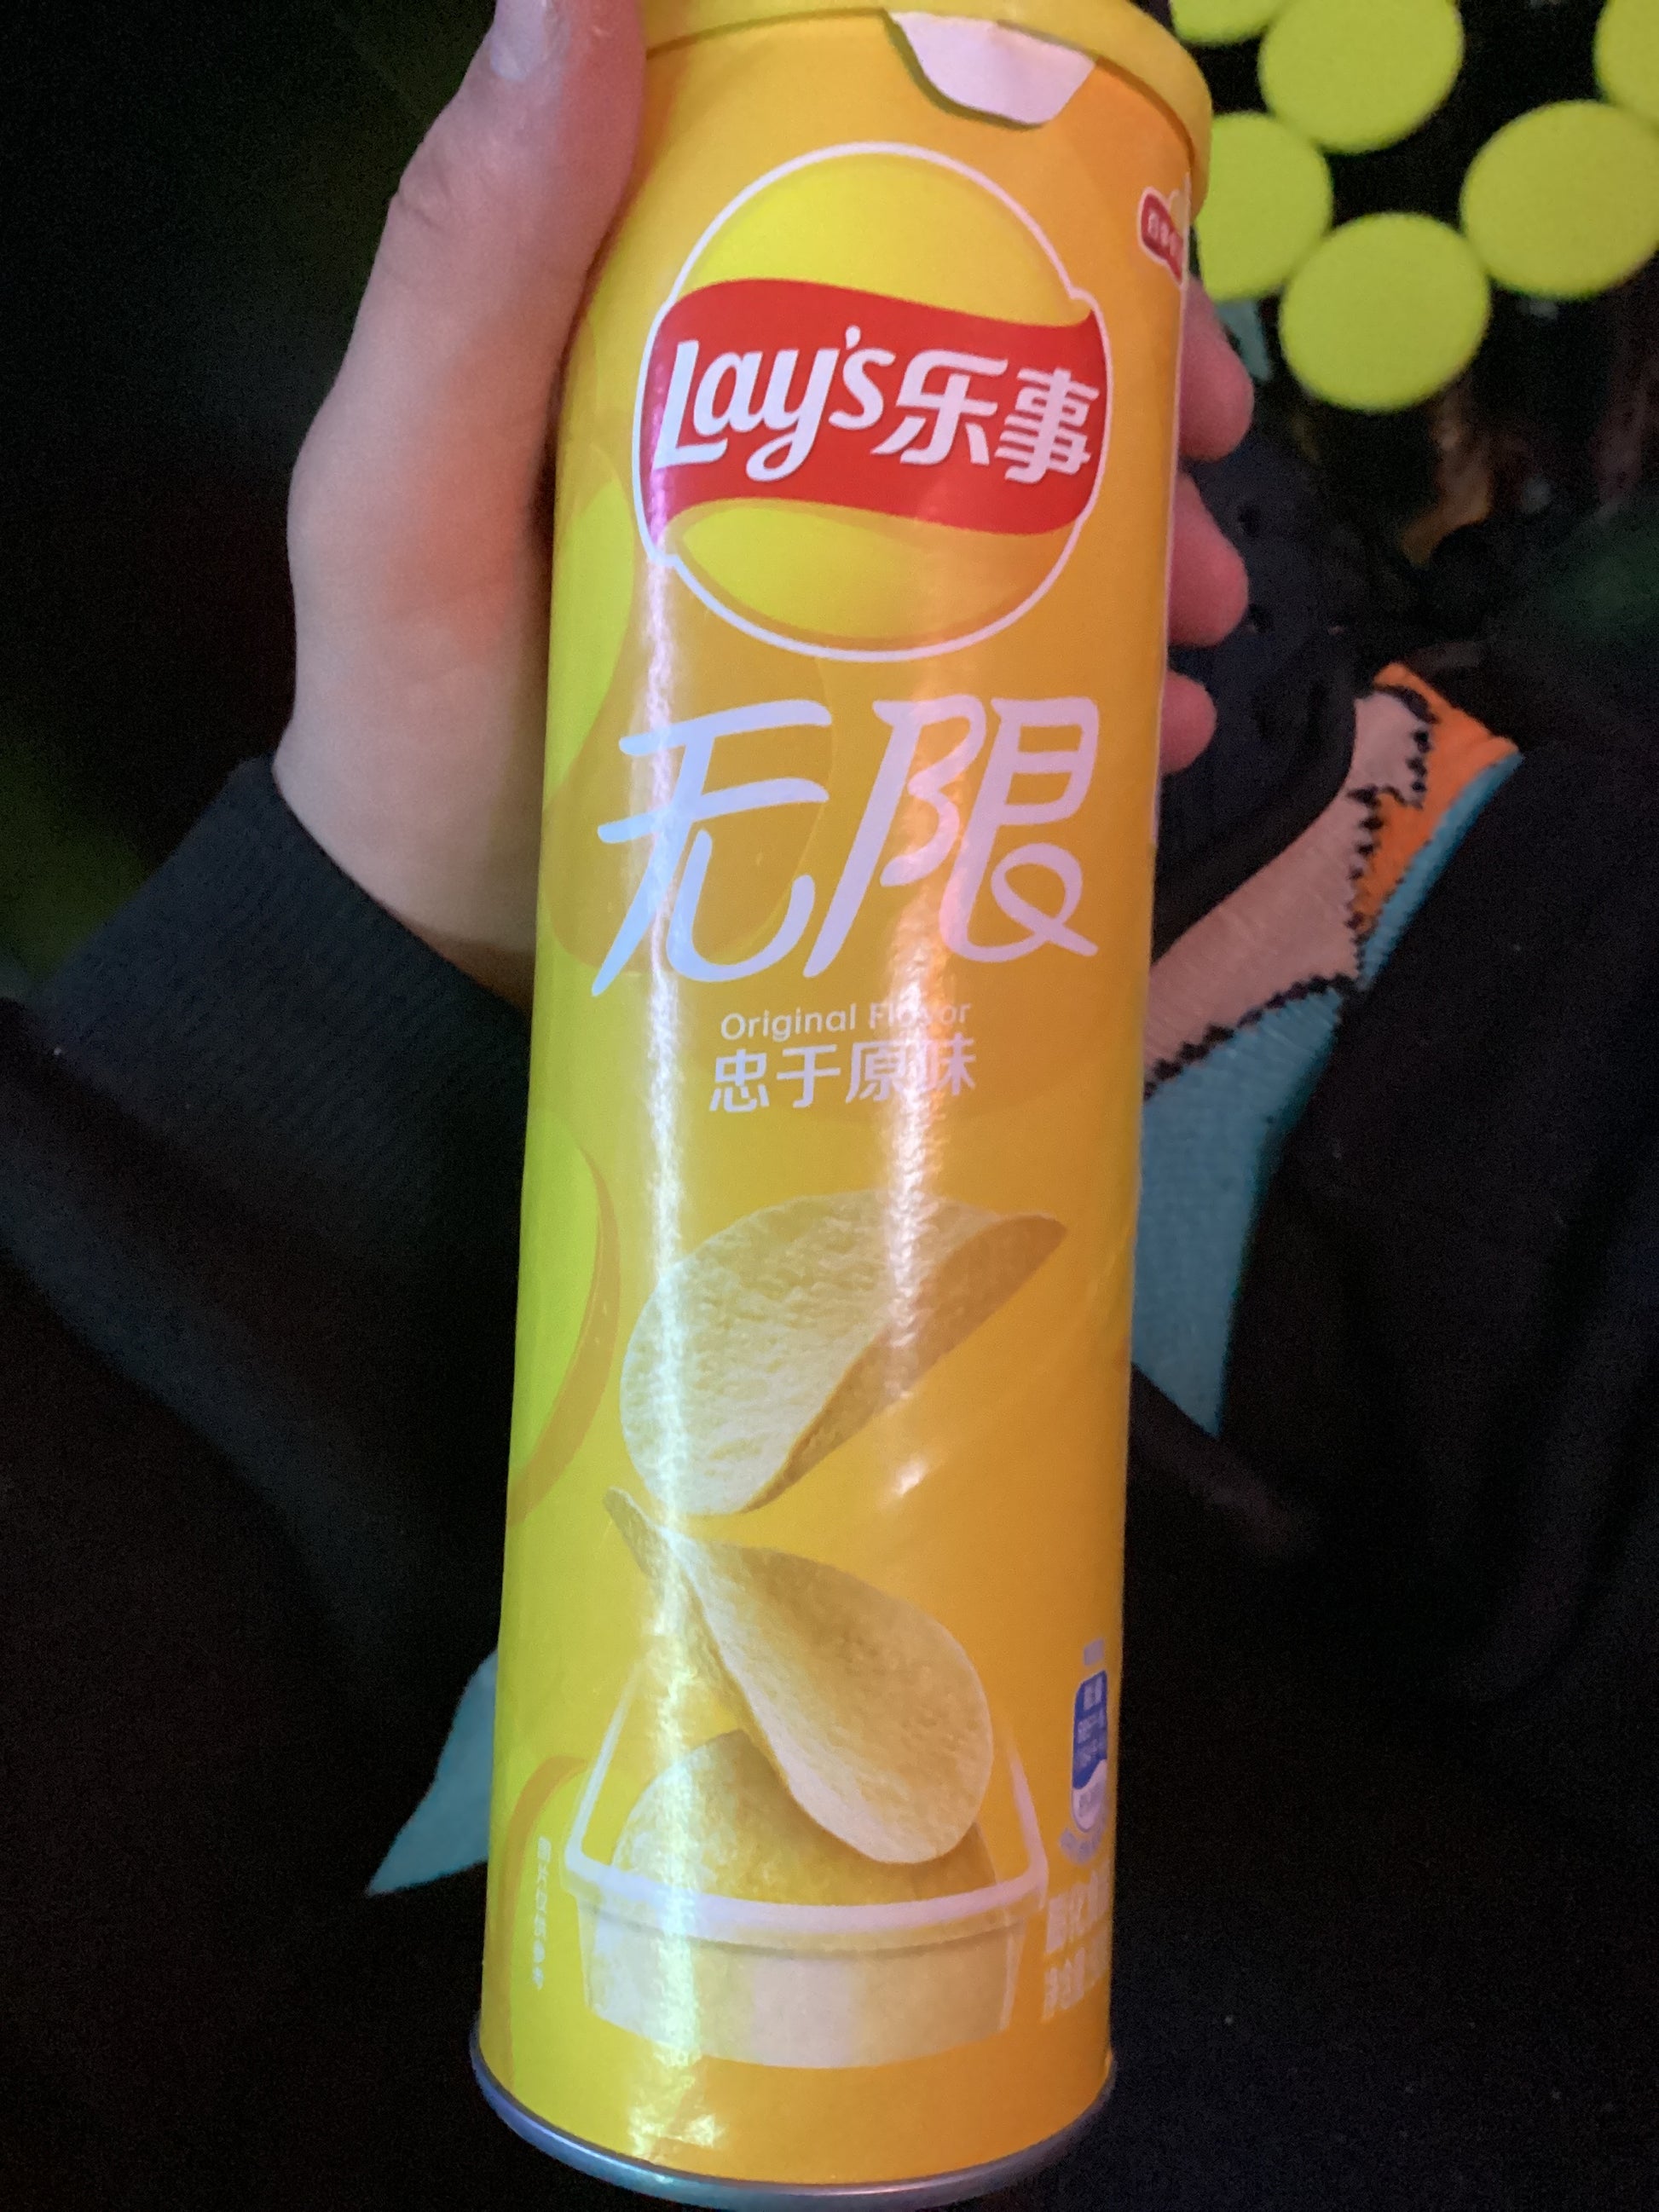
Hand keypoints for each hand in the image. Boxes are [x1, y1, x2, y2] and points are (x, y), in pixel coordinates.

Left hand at [275, 0, 1250, 1008]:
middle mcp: (772, 438)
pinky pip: (1024, 673)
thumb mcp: (408, 488)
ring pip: (1033, 518)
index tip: (1136, 259)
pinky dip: (1111, 693)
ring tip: (1210, 633)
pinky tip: (1168, 737)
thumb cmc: (416, 715)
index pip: (871, 201)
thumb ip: (472, 260)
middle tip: (1218, 475)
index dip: (1027, 202)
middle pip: (989, 365)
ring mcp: (831, 585)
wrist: (441, 960)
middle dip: (1130, 401)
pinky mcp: (869, 715)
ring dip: (1154, 552)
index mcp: (672, 331)